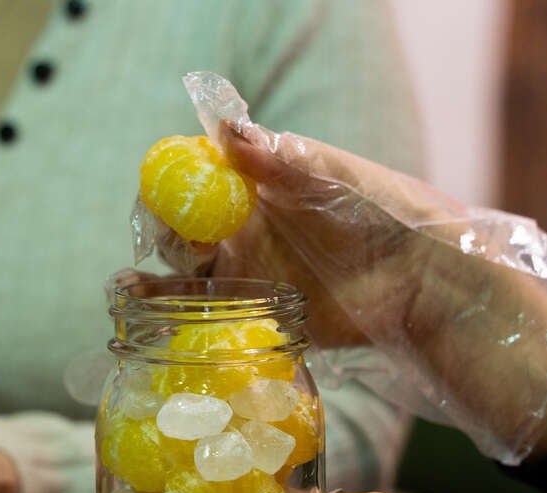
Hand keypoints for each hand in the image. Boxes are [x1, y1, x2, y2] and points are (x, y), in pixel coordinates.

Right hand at [159, 121, 546, 459]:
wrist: (420, 279)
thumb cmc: (382, 213)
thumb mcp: (331, 176)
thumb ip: (277, 156)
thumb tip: (222, 127)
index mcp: (259, 186)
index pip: (198, 177)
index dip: (174, 182)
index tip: (167, 193)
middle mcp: (246, 228)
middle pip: (183, 226)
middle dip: (164, 230)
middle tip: (173, 241)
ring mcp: (249, 272)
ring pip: (185, 271)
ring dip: (153, 273)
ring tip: (126, 282)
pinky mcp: (255, 311)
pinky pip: (205, 311)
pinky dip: (170, 310)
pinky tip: (141, 309)